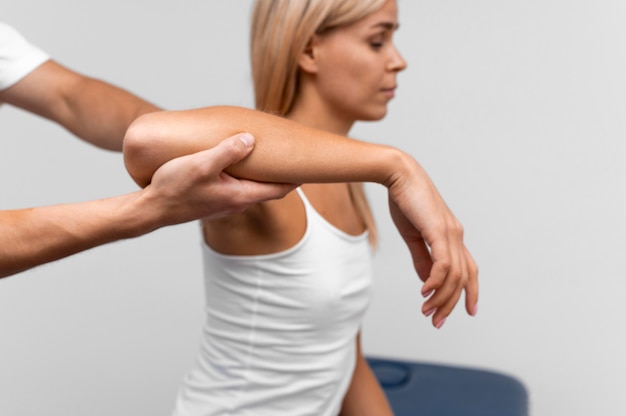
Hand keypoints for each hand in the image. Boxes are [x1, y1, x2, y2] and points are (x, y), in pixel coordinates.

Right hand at [144, 133, 295, 225]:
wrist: (152, 209)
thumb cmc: (175, 188)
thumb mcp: (201, 164)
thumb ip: (227, 151)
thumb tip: (251, 139)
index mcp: (241, 195)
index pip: (280, 188)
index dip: (296, 177)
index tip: (310, 165)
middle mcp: (238, 202)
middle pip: (269, 187)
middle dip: (282, 173)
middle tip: (294, 156)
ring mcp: (226, 202)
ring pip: (253, 186)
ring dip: (262, 172)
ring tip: (268, 154)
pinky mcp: (214, 198)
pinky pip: (237, 185)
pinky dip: (245, 173)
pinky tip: (238, 160)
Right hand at [386, 156, 477, 328]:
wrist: (398, 174)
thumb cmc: (405, 201)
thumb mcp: (413, 235)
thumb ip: (421, 258)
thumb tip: (427, 281)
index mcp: (452, 236)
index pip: (469, 270)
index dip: (471, 292)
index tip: (468, 312)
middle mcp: (456, 236)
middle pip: (463, 278)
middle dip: (452, 304)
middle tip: (436, 322)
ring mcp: (450, 233)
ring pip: (454, 275)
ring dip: (441, 297)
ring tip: (426, 311)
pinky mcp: (439, 230)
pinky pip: (443, 263)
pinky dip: (435, 281)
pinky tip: (424, 292)